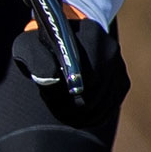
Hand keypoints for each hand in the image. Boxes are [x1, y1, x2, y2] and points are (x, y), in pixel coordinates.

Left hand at [13, 17, 130, 126]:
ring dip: (78, 114)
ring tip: (59, 105)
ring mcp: (118, 67)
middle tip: (52, 102)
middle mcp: (110, 50)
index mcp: (91, 35)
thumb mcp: (28, 46)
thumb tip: (52, 79)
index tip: (47, 92)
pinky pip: (107, 110)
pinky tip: (73, 108)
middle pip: (93, 97)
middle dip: (69, 107)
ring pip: (101, 108)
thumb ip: (36, 60)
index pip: (82, 78)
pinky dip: (89, 116)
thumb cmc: (40, 44)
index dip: (63, 94)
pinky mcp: (122, 82)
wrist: (61, 39)